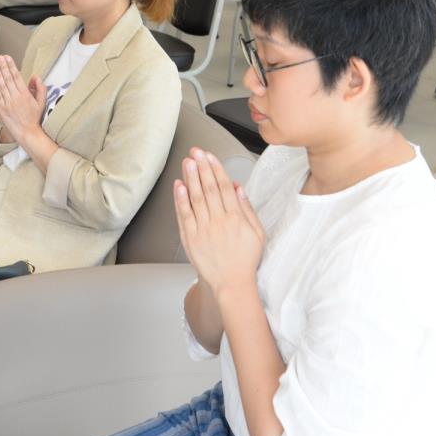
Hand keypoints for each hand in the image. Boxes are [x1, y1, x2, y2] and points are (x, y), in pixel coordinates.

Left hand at [0, 54, 45, 146]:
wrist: (27, 133)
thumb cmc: (34, 118)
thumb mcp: (41, 102)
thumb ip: (40, 88)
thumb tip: (35, 77)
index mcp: (25, 95)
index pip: (16, 76)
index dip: (11, 66)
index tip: (7, 58)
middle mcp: (15, 98)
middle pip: (7, 79)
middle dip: (3, 66)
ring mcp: (7, 104)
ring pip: (1, 86)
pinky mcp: (1, 110)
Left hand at [174, 148, 265, 295]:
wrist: (232, 284)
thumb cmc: (245, 260)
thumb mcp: (257, 233)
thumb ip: (247, 209)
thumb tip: (238, 188)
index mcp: (236, 218)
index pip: (224, 187)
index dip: (216, 169)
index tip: (210, 156)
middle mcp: (219, 221)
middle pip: (209, 188)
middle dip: (202, 167)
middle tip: (196, 151)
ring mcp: (204, 230)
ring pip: (196, 198)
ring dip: (191, 178)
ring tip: (187, 162)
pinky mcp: (191, 239)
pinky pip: (185, 215)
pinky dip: (181, 199)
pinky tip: (179, 185)